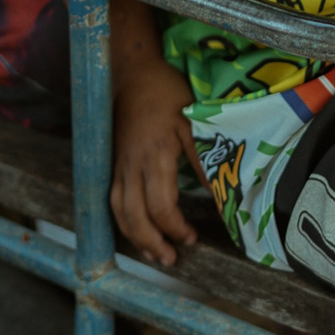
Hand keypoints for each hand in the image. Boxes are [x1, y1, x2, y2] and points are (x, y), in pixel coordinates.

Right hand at [112, 57, 202, 268]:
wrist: (134, 74)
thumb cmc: (167, 94)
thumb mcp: (193, 122)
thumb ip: (205, 159)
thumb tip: (222, 193)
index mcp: (155, 156)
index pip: (161, 206)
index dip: (176, 228)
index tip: (192, 237)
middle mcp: (132, 166)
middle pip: (135, 217)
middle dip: (152, 242)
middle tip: (171, 259)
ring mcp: (119, 166)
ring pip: (119, 212)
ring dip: (135, 237)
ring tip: (154, 253)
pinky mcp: (113, 164)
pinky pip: (112, 200)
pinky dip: (122, 221)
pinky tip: (135, 231)